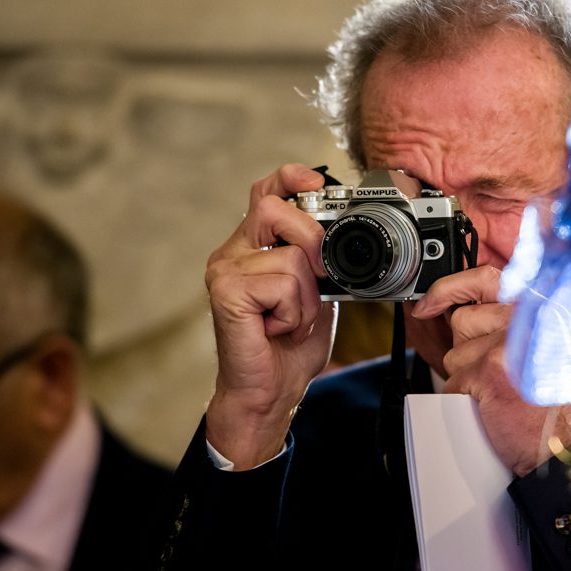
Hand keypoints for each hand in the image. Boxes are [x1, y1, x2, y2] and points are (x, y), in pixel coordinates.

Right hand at [204, 164, 335, 468]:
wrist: (269, 392)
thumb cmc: (288, 347)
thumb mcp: (316, 293)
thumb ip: (320, 261)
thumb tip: (345, 234)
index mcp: (253, 246)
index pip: (266, 191)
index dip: (291, 177)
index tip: (317, 181)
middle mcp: (233, 251)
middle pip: (277, 208)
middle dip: (312, 242)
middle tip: (318, 283)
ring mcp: (225, 269)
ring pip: (291, 254)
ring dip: (308, 296)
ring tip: (292, 320)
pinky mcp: (225, 291)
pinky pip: (282, 282)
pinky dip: (294, 312)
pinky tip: (278, 329)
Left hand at [412, 266, 570, 477]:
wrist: (569, 444)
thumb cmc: (560, 401)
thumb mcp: (545, 344)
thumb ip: (514, 320)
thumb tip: (466, 309)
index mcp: (540, 305)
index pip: (485, 278)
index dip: (449, 288)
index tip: (428, 303)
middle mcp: (525, 317)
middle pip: (463, 320)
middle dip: (467, 348)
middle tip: (493, 371)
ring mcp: (506, 342)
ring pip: (455, 354)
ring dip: (467, 377)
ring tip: (501, 391)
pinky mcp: (489, 371)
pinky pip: (454, 382)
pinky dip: (465, 400)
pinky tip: (493, 408)